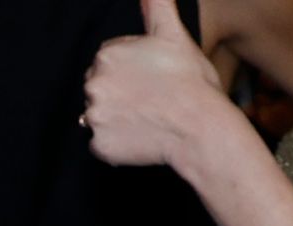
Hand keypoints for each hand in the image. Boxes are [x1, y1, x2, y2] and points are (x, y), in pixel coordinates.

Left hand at [82, 0, 227, 166]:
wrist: (200, 126)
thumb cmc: (191, 81)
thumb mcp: (173, 36)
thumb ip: (157, 7)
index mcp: (107, 56)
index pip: (109, 62)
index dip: (133, 71)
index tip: (152, 79)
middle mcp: (93, 85)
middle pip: (100, 88)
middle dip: (120, 93)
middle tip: (151, 99)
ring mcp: (94, 116)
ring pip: (100, 115)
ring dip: (117, 117)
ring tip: (147, 117)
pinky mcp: (99, 145)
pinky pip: (102, 144)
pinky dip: (117, 143)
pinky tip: (140, 136)